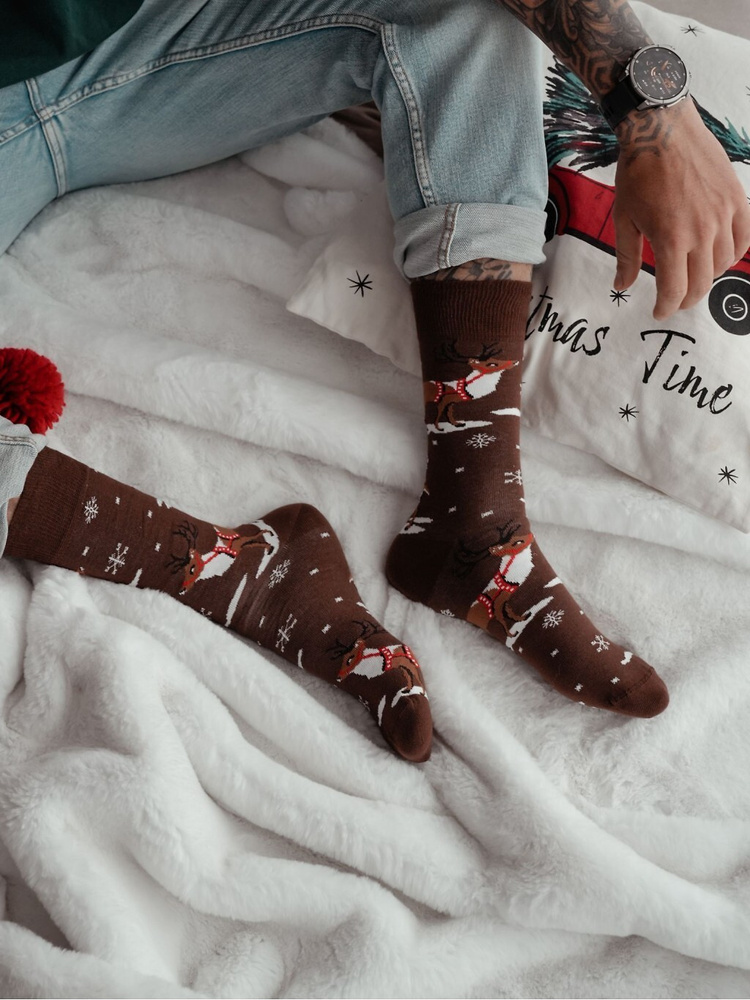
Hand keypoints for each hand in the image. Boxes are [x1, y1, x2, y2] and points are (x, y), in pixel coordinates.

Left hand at [612, 97, 749, 320]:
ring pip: (724, 263)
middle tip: (676, 300)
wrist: (662, 129)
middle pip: (701, 283)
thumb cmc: (638, 172)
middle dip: (686, 298)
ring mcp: (723, 214)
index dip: (666, 307)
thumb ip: (627, 257)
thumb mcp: (624, 218)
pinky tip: (721, 257)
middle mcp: (702, 231)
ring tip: (694, 277)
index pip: (675, 290)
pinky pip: (744, 238)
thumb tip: (622, 286)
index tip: (659, 311)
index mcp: (671, 240)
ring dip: (708, 277)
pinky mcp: (736, 198)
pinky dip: (734, 254)